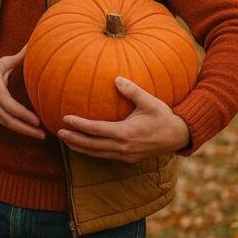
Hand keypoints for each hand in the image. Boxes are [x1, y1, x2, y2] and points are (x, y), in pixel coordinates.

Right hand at [0, 46, 44, 138]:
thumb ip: (18, 58)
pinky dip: (17, 129)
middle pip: (11, 122)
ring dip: (24, 132)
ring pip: (9, 126)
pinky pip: (5, 125)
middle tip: (43, 135)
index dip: (25, 116)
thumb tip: (32, 44)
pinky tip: (28, 131)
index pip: (13, 108)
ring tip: (40, 136)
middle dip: (28, 130)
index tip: (38, 121)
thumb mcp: (1, 64)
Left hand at [57, 77, 191, 162]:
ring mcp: (125, 155)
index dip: (80, 125)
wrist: (179, 137)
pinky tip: (83, 146)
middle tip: (58, 132)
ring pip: (97, 153)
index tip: (65, 118)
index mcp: (126, 133)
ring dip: (80, 147)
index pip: (96, 130)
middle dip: (74, 139)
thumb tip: (117, 78)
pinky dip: (92, 151)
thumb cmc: (163, 117)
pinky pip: (105, 156)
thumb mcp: (150, 102)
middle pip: (92, 145)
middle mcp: (123, 147)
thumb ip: (133, 91)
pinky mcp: (128, 158)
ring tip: (65, 140)